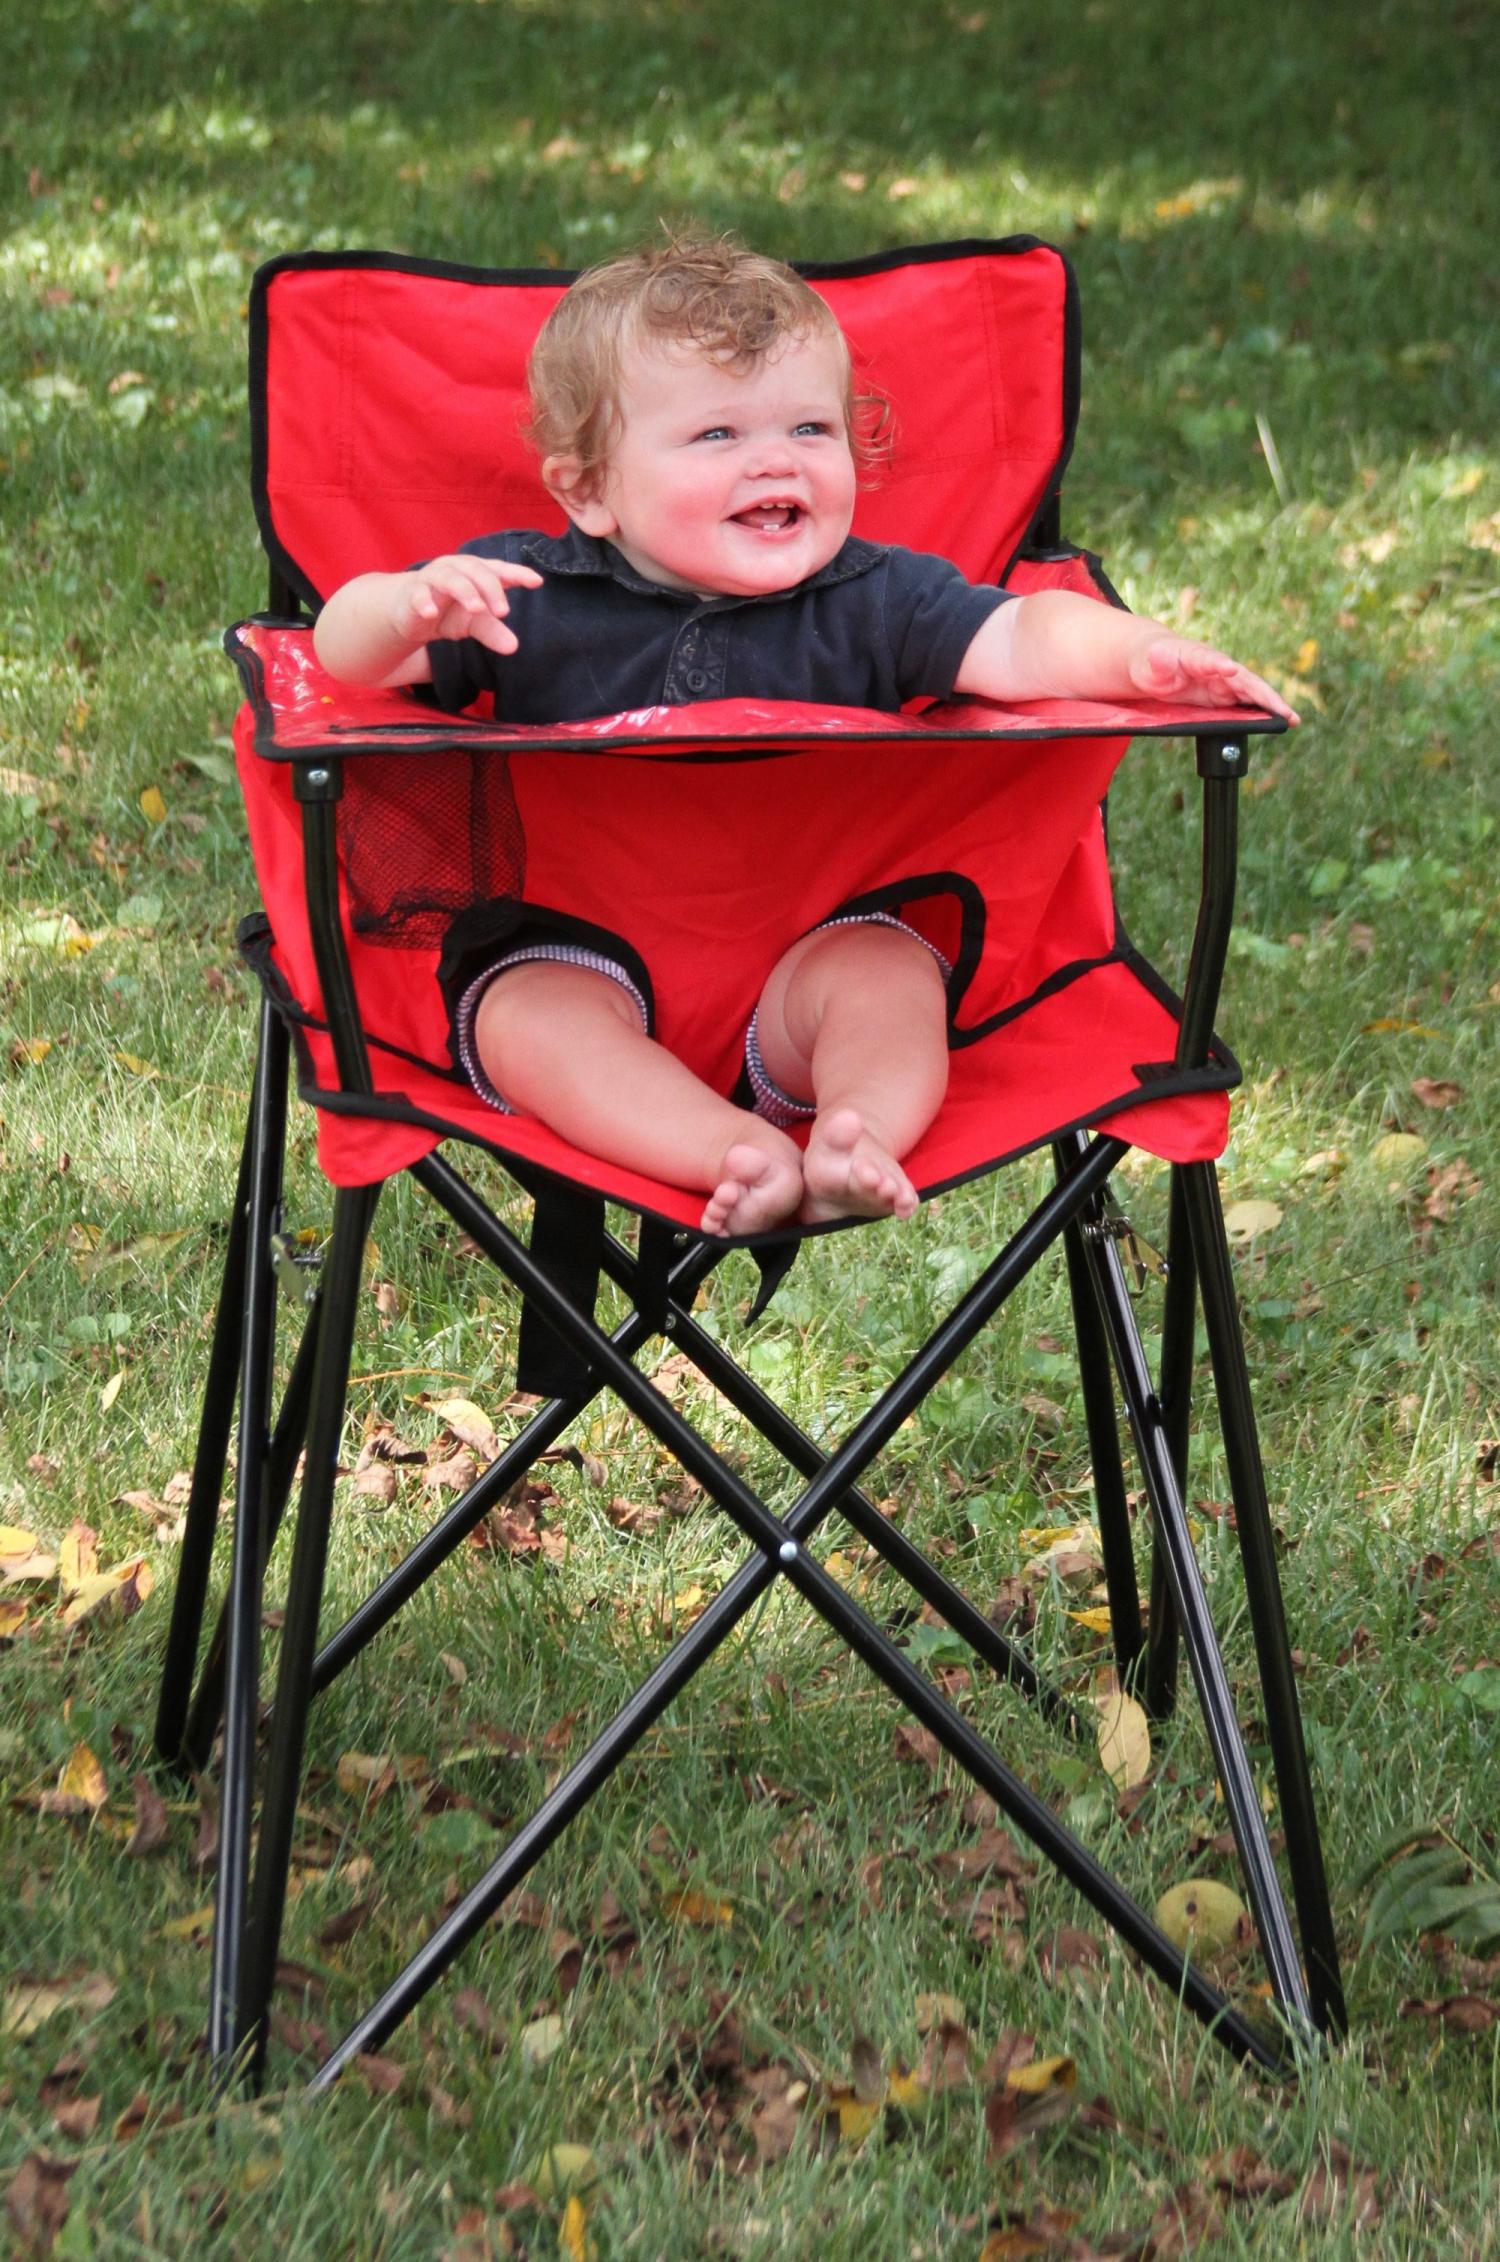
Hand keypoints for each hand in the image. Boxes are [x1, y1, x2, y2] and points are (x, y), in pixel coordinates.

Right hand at [393, 554, 544, 657]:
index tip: (536, 582)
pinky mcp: (413, 594)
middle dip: (491, 588)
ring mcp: (433, 579)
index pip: (499, 570)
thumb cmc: (448, 612)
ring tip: (478, 608)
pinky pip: (418, 595)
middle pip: (476, 570)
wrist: (409, 613)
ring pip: (449, 578)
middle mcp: (456, 569)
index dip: (517, 573)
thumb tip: (513, 647)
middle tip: (503, 611)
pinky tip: (431, 614)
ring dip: (464, 591)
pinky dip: (425, 602)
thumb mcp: (474, 623)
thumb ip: (493, 631)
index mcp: (475, 573)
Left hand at [1128, 634, 1299, 724]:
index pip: (1211, 660)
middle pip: (1245, 681)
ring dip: (1271, 706)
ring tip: (1291, 720)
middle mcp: (1218, 668)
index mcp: (1198, 656)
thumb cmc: (1153, 659)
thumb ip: (1159, 660)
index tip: (1231, 670)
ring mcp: (1223, 682)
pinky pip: (1245, 704)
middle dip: (1265, 696)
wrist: (1156, 661)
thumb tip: (1161, 656)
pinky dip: (1262, 712)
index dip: (1221, 666)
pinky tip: (1277, 723)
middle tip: (1285, 711)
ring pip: (1251, 694)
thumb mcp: (1151, 660)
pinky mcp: (1223, 696)